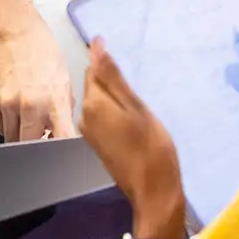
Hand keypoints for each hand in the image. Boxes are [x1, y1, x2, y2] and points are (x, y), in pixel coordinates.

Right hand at [0, 17, 75, 141]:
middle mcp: (29, 105)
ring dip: (19, 131)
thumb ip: (64, 112)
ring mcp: (6, 104)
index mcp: (54, 101)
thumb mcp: (64, 81)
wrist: (12, 33)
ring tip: (25, 111)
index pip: (61, 139)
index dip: (62, 151)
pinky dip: (6, 121)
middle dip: (36, 143)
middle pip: (31, 145)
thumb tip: (62, 137)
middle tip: (40, 131)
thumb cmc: (42, 54)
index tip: (61, 155)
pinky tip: (11, 102)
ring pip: (12, 137)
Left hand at [81, 40, 184, 233]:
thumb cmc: (152, 148)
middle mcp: (84, 116)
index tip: (129, 64)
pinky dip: (116, 112)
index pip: (94, 70)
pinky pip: (103, 117)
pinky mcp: (98, 144)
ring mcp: (90, 132)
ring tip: (138, 101)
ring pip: (100, 101)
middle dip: (112, 80)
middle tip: (138, 84)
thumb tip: (96, 45)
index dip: (110, 64)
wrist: (154, 192)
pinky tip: (133, 118)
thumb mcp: (137, 108)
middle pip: (95, 85)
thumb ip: (114, 77)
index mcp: (92, 104)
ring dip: (115, 97)